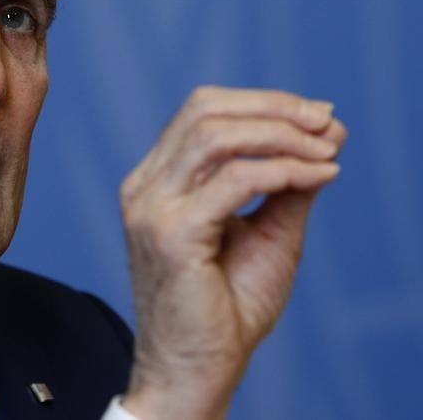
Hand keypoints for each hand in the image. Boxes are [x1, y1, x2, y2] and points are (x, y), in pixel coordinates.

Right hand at [119, 86, 346, 419]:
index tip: (318, 118)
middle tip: (327, 123)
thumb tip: (325, 134)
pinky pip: (235, 179)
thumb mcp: (267, 231)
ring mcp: (151, 207)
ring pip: (215, 134)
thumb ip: (287, 183)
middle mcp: (145, 186)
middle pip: (204, 109)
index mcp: (157, 180)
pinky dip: (284, 170)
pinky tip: (319, 177)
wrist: (197, 369)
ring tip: (326, 150)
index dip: (262, 103)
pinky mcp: (171, 233)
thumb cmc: (225, 307)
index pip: (201, 112)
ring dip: (282, 134)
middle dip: (274, 107)